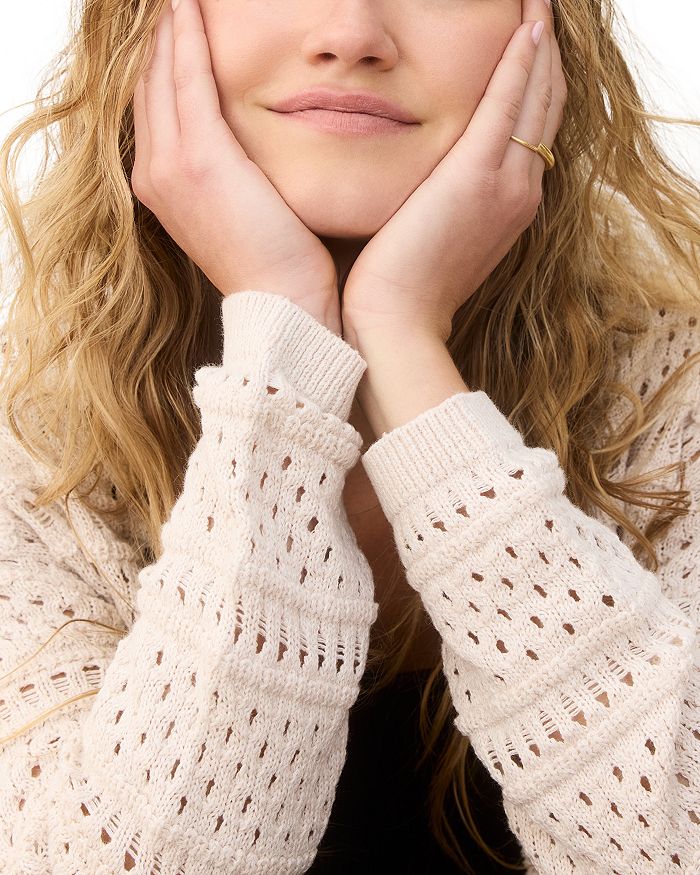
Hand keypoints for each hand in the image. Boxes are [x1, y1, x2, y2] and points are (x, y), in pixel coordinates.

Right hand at [131, 0, 340, 334]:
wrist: (285, 304)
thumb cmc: (279, 265)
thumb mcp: (243, 212)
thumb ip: (232, 174)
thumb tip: (248, 149)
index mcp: (162, 187)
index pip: (155, 107)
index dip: (162, 63)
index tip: (176, 26)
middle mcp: (153, 173)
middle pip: (148, 85)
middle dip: (160, 39)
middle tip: (173, 2)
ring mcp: (170, 166)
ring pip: (160, 74)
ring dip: (169, 28)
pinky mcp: (200, 157)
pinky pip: (187, 78)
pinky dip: (187, 37)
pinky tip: (191, 5)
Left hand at [341, 0, 566, 346]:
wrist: (397, 324)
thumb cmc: (401, 289)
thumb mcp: (434, 239)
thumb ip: (442, 203)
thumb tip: (424, 182)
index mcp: (510, 206)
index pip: (532, 131)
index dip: (536, 85)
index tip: (528, 47)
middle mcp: (521, 192)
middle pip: (546, 106)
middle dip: (545, 55)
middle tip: (539, 12)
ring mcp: (507, 184)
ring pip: (538, 96)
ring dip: (540, 45)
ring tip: (538, 6)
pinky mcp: (478, 174)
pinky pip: (509, 100)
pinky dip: (521, 58)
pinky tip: (527, 22)